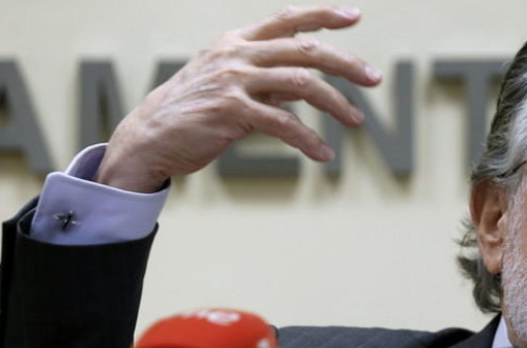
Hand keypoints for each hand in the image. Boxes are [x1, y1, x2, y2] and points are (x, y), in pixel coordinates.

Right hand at [96, 5, 381, 192]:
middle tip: (374, 78)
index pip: (288, 18)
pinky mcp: (232, 112)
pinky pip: (283, 124)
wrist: (151, 135)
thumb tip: (307, 83)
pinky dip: (309, 140)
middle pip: (306, 49)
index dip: (323, 15)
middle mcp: (238, 54)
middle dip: (346, 62)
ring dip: (336, 103)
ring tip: (356, 120)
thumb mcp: (230, 82)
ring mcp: (234, 80)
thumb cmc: (195, 110)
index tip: (354, 16)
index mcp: (238, 41)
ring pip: (302, 83)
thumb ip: (267, 78)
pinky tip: (324, 154)